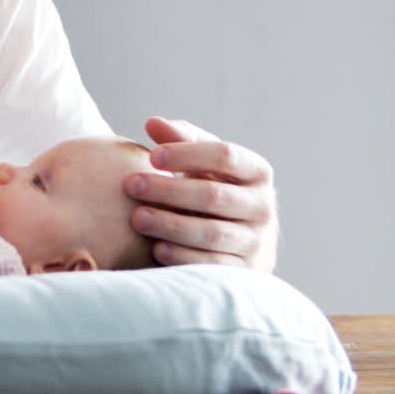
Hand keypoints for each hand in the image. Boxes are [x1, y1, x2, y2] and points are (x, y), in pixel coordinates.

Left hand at [124, 116, 278, 271]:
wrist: (242, 241)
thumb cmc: (214, 188)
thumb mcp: (204, 162)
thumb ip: (181, 139)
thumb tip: (153, 123)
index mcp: (257, 172)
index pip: (225, 155)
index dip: (187, 154)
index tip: (151, 156)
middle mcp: (263, 206)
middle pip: (214, 195)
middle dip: (169, 190)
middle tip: (131, 184)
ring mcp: (257, 241)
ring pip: (213, 233)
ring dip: (171, 224)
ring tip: (136, 217)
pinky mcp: (245, 270)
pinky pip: (213, 264)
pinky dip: (184, 256)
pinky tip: (156, 248)